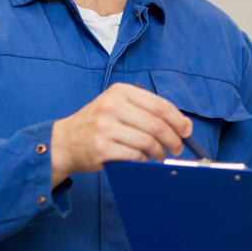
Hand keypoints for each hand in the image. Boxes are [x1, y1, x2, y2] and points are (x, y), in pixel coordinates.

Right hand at [49, 82, 191, 185]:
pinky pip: (134, 155)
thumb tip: (184, 125)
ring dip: (160, 152)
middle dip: (174, 139)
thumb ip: (148, 110)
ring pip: (148, 141)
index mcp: (121, 92)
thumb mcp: (119, 106)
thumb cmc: (99, 123)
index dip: (179, 120)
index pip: (160, 105)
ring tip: (160, 155)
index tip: (187, 131)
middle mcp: (112, 106)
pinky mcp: (101, 148)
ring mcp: (105, 127)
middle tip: (178, 148)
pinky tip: (144, 159)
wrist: (64, 141)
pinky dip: (144, 159)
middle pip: (157, 124)